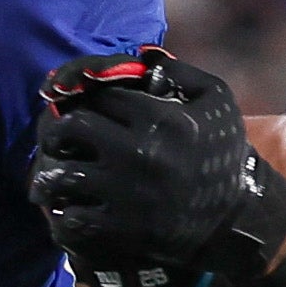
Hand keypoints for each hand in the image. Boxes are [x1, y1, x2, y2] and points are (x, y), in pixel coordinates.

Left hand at [28, 45, 285, 286]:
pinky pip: (71, 219)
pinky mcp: (122, 229)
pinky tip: (67, 211)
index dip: (84, 98)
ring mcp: (127, 193)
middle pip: (71, 128)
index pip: (99, 95)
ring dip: (49, 175)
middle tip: (56, 141)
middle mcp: (140, 152)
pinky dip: (61, 216)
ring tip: (51, 178)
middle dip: (56, 132)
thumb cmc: (223, 155)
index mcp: (159, 118)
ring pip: (61, 175)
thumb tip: (140, 57)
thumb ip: (179, 71)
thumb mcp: (217, 101)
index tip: (80, 108)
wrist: (236, 220)